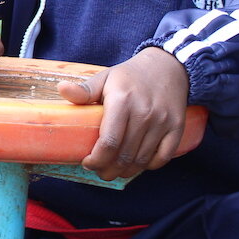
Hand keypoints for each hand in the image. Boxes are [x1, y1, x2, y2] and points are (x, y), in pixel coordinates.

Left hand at [58, 47, 188, 180]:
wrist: (167, 67)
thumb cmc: (130, 76)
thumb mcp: (105, 77)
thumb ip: (84, 89)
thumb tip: (61, 89)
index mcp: (122, 101)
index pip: (109, 142)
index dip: (96, 159)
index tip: (87, 163)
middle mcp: (144, 113)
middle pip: (124, 156)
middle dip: (108, 170)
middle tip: (100, 171)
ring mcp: (162, 122)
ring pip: (142, 160)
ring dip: (126, 171)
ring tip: (114, 171)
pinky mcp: (177, 127)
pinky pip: (163, 157)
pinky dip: (149, 166)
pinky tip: (137, 164)